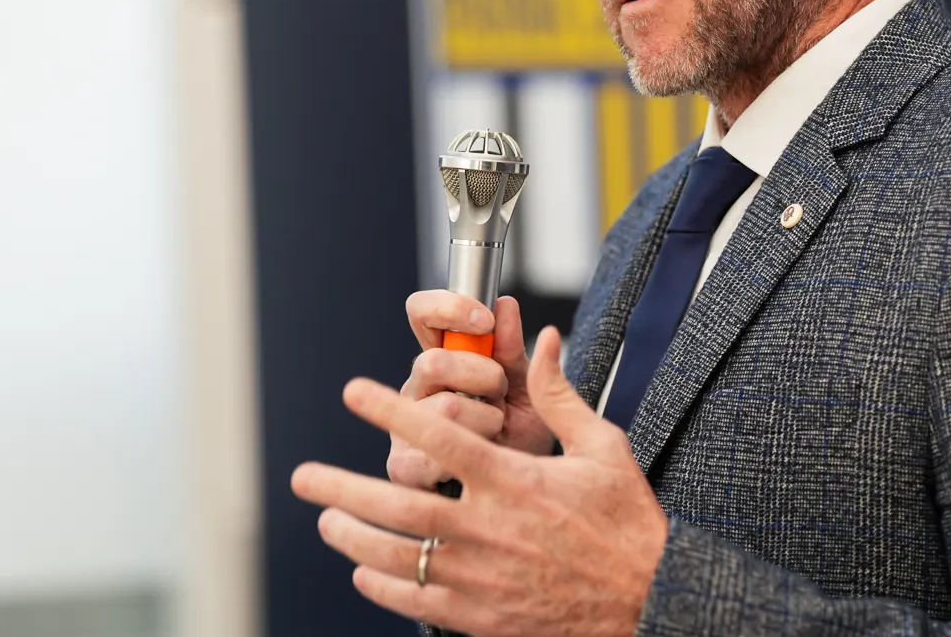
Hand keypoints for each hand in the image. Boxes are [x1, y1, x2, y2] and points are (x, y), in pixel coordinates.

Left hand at [292, 326, 667, 636]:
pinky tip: (365, 569)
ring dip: (352, 535)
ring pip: (395, 554)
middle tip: (303, 476)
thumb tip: (542, 341)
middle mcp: (486, 527)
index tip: (354, 393)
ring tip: (326, 520)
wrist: (647, 600)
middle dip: (341, 486)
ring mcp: (478, 576)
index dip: (388, 410)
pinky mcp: (479, 616)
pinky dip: (381, 584)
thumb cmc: (626, 522)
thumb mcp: (603, 448)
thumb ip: (560, 395)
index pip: (438, 433)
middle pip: (395, 501)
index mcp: (514, 480)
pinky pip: (414, 599)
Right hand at [389, 294, 555, 489]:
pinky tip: (474, 459)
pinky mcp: (402, 465)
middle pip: (433, 362)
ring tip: (495, 432)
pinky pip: (428, 455)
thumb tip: (505, 305)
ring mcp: (403, 424)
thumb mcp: (528, 388)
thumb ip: (513, 350)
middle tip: (502, 395)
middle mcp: (418, 386)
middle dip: (483, 377)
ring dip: (486, 421)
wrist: (524, 494)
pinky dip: (464, 458)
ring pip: (445, 408)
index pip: (423, 313)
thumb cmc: (522, 436)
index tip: (485, 321)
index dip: (449, 308)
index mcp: (445, 356)